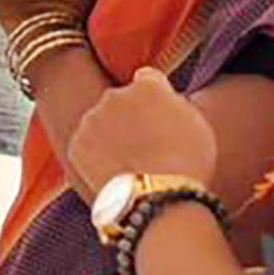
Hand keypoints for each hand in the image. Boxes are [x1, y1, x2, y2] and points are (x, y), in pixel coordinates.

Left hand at [66, 68, 218, 201]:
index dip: (152, 96)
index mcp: (148, 86)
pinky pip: (86, 145)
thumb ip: (173, 105)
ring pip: (100, 122)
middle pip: (120, 100)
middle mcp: (115, 95)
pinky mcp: (77, 143)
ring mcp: (92, 119)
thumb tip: (161, 100)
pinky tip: (114, 172)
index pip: (146, 78)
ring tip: (130, 163)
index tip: (155, 111)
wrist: (158, 196)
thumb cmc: (188, 164)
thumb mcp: (197, 125)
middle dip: (128, 115)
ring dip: (109, 135)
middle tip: (143, 143)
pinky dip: (95, 156)